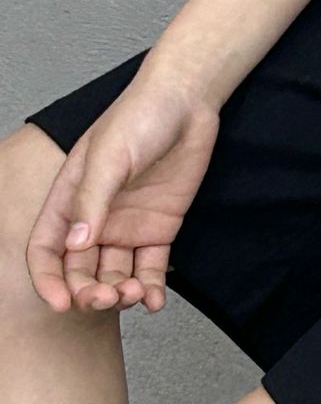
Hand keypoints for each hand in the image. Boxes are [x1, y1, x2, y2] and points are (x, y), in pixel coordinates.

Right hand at [26, 63, 221, 315]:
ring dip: (120, 293)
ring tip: (135, 295)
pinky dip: (152, 287)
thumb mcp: (109, 155)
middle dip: (88, 292)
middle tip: (106, 299)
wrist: (189, 100)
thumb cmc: (140, 116)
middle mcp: (95, 219)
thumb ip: (92, 200)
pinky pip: (151, 266)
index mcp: (70, 200)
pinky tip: (155, 301)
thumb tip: (75, 245)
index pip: (47, 250)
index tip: (62, 303)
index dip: (49, 280)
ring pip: (115, 274)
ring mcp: (127, 226)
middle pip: (81, 270)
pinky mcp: (159, 228)